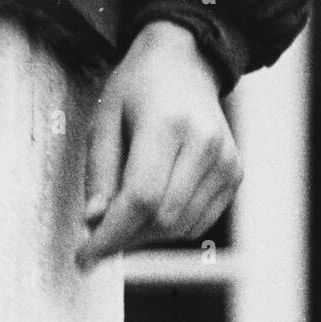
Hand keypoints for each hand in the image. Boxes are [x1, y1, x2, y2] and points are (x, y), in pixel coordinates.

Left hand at [76, 21, 242, 268]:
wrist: (185, 64)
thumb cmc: (137, 89)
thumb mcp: (104, 119)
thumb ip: (100, 172)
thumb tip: (96, 224)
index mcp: (167, 125)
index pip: (142, 198)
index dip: (112, 234)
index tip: (86, 257)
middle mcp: (204, 145)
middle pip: (164, 219)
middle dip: (128, 236)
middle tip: (101, 235)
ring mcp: (225, 162)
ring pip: (182, 227)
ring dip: (148, 233)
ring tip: (127, 216)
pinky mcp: (234, 175)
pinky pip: (199, 221)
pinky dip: (172, 226)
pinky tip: (155, 207)